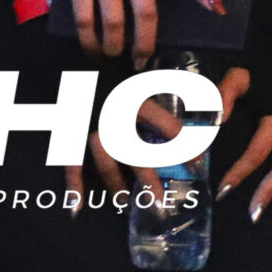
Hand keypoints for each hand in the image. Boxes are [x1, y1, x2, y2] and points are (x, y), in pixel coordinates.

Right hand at [28, 0, 222, 58]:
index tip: (217, 9)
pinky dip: (89, 41)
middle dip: (146, 43)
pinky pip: (86, 20)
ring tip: (112, 54)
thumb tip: (146, 7)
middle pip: (146, 11)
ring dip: (114, 46)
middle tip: (142, 60)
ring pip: (115, 21)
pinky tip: (91, 49)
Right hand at [67, 65, 251, 200]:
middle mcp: (115, 114)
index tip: (198, 166)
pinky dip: (72, 186)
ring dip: (115, 184)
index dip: (185, 147)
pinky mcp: (70, 132)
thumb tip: (202, 97)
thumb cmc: (111, 69)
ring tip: (126, 204)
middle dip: (147, 178)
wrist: (74, 63)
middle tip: (161, 203)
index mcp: (137, 99)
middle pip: (133, 150)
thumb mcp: (140, 75)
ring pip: (105, 160)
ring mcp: (89, 125)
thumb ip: (166, 87)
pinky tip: (77, 208)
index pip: (167, 126)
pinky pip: (70, 162)